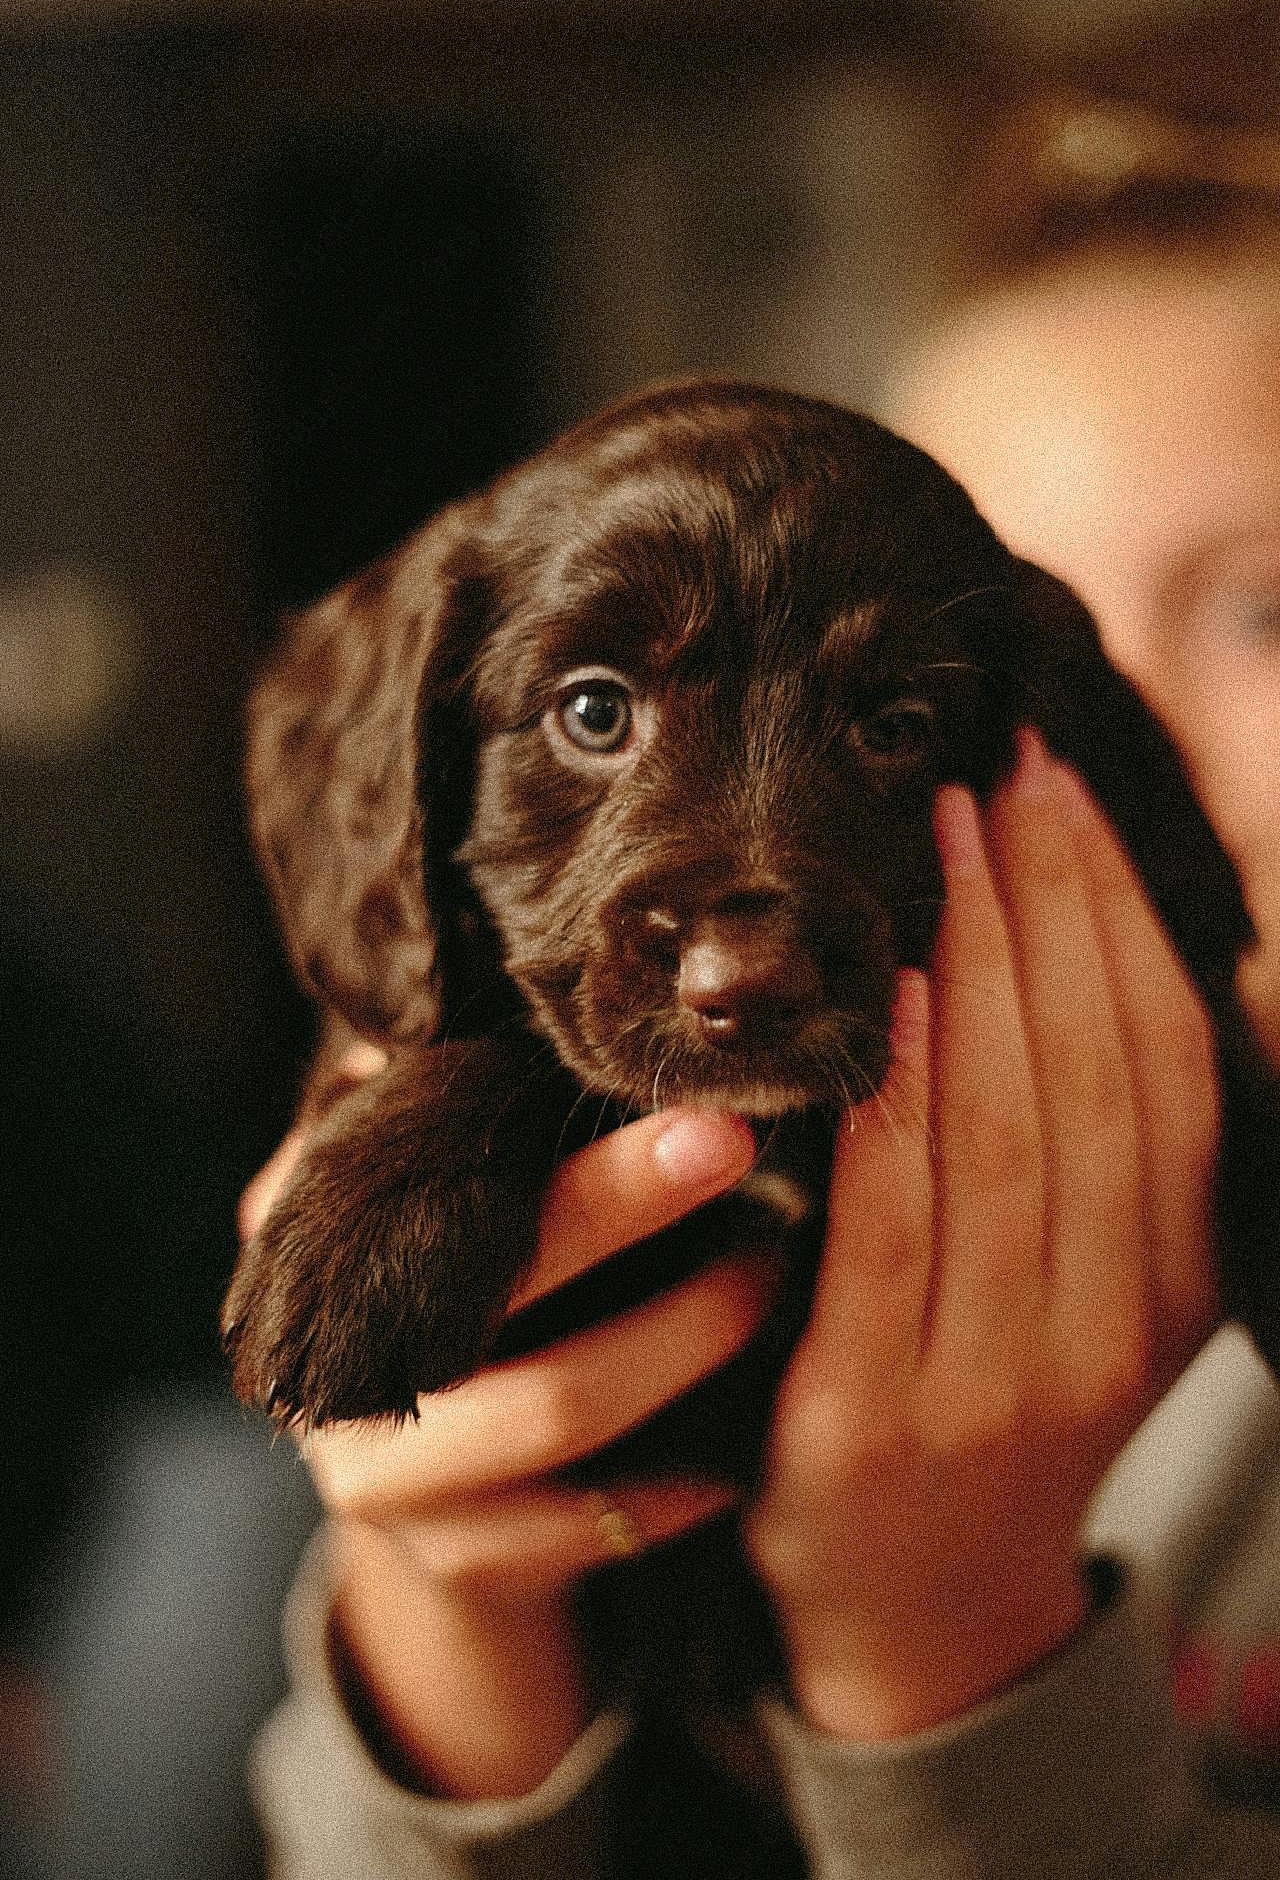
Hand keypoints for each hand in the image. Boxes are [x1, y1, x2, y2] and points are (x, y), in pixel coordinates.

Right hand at [241, 1098, 761, 1797]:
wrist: (436, 1514)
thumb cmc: (467, 1312)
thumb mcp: (441, 1214)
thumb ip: (453, 1120)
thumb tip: (504, 1020)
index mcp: (310, 1244)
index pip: (432, 1172)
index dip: (556, 1140)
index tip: (694, 1109)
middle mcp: (331, 1360)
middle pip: (506, 1278)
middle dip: (631, 1206)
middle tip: (742, 1147)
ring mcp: (384, 1476)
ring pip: (562, 1402)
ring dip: (686, 1336)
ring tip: (771, 1275)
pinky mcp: (454, 1562)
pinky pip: (590, 1521)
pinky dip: (680, 1475)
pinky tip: (746, 1434)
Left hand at [745, 731, 1220, 1740]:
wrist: (921, 1615)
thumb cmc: (996, 1410)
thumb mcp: (1096, 1295)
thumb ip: (1109, 1154)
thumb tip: (1094, 947)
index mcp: (1180, 1282)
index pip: (1168, 1066)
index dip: (1120, 920)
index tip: (1065, 798)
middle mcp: (1112, 1328)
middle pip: (1090, 1077)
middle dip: (1047, 905)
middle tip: (999, 772)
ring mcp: (997, 1379)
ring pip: (1007, 1133)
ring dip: (978, 968)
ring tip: (945, 839)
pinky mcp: (873, 1418)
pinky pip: (894, 1225)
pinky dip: (896, 1099)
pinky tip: (884, 993)